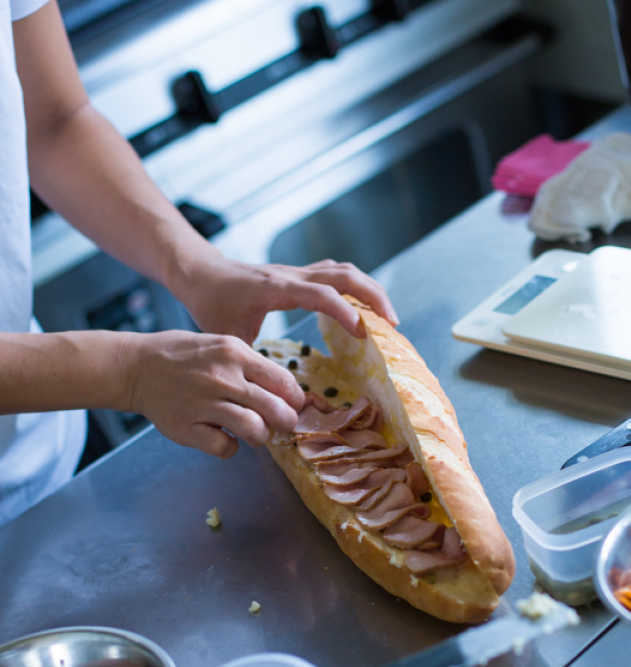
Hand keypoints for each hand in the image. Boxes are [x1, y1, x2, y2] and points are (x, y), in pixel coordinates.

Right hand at [123, 329, 304, 458]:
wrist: (136, 367)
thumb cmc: (184, 356)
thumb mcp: (221, 345)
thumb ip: (252, 366)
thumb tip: (287, 391)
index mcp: (234, 354)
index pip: (283, 381)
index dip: (295, 399)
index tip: (293, 405)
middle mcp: (222, 378)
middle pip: (275, 409)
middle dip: (286, 421)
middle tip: (281, 424)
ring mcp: (204, 404)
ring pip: (255, 430)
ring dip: (261, 436)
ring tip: (254, 431)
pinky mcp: (187, 427)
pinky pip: (225, 447)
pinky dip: (230, 447)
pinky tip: (224, 437)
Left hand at [173, 254, 398, 343]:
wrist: (201, 274)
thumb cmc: (211, 305)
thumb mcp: (229, 338)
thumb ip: (253, 362)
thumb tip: (273, 395)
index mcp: (276, 289)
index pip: (321, 294)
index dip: (346, 312)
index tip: (364, 334)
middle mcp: (291, 275)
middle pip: (344, 274)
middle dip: (373, 296)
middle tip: (392, 324)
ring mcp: (297, 272)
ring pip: (343, 270)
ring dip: (369, 290)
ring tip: (387, 317)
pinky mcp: (299, 275)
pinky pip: (335, 274)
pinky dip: (356, 289)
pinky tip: (364, 309)